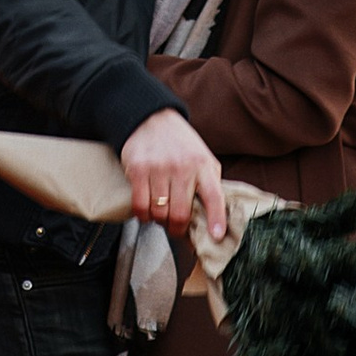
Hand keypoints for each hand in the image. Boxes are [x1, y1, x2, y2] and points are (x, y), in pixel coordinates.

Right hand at [119, 107, 225, 240]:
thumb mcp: (202, 157)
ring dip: (159, 222)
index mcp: (203, 166)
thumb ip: (210, 183)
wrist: (151, 119)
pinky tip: (146, 212)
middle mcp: (182, 167)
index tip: (216, 236)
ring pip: (159, 213)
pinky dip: (143, 216)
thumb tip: (217, 217)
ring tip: (161, 216)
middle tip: (176, 228)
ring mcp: (159, 168)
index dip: (216, 219)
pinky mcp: (138, 170)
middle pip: (180, 214)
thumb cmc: (180, 144)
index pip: (214, 196)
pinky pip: (140, 206)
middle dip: (178, 229)